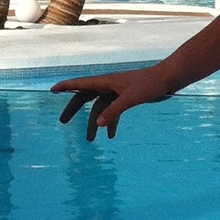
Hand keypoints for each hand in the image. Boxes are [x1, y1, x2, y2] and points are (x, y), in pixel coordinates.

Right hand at [51, 65, 173, 139]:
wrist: (168, 79)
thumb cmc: (150, 84)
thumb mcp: (131, 98)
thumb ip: (114, 111)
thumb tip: (98, 124)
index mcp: (106, 81)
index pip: (80, 84)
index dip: (66, 86)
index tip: (52, 90)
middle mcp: (108, 86)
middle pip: (85, 97)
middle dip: (73, 109)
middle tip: (62, 122)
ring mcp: (117, 92)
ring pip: (99, 108)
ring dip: (95, 123)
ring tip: (90, 140)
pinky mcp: (126, 98)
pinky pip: (113, 111)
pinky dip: (111, 123)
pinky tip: (112, 136)